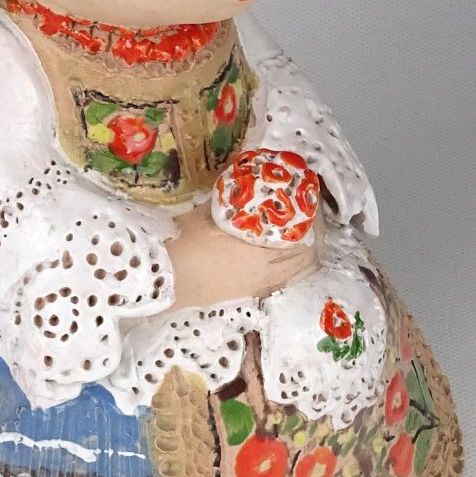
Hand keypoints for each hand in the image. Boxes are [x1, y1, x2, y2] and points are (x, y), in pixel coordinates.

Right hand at [164, 199, 320, 312]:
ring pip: (293, 272)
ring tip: (292, 235)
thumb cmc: (183, 244)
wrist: (161, 281)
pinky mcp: (244, 295)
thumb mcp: (207, 213)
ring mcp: (256, 287)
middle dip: (310, 237)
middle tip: (305, 218)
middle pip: (307, 259)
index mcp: (261, 252)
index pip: (305, 239)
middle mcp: (266, 273)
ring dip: (298, 254)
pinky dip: (283, 266)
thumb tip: (246, 181)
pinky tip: (271, 255)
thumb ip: (232, 200)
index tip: (310, 202)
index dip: (314, 220)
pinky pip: (277, 281)